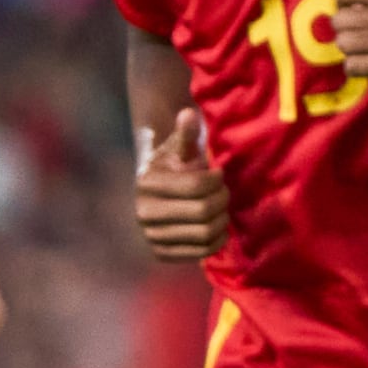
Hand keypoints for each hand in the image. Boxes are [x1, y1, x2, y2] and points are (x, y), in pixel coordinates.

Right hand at [135, 108, 230, 265]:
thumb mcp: (179, 148)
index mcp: (147, 183)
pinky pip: (201, 252)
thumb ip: (186, 134)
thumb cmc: (174, 165)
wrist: (157, 193)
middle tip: (224, 192)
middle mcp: (144, 213)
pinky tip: (219, 226)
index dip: (216, 180)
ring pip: (205, 233)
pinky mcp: (161, 253)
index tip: (219, 174)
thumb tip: (187, 113)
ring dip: (223, 220)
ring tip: (221, 209)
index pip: (196, 186)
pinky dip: (218, 240)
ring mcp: (151, 236)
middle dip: (222, 200)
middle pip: (203, 211)